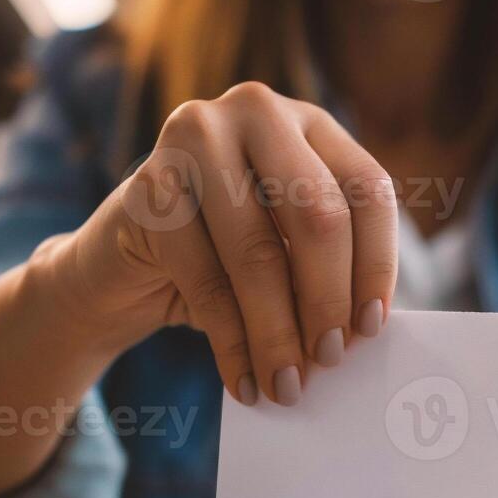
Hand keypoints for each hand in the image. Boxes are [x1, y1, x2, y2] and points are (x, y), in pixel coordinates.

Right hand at [42, 81, 398, 405]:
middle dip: (327, 300)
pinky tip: (243, 380)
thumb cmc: (222, 260)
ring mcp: (195, 138)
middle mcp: (256, 112)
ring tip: (286, 385)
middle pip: (318, 215)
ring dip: (277, 334)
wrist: (121, 266)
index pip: (366, 189)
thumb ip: (327, 271)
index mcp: (308, 122)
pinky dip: (231, 342)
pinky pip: (205, 279)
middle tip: (329, 360)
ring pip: (258, 253)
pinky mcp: (149, 186)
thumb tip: (365, 328)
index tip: (370, 329)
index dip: (376, 264)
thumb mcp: (287, 253)